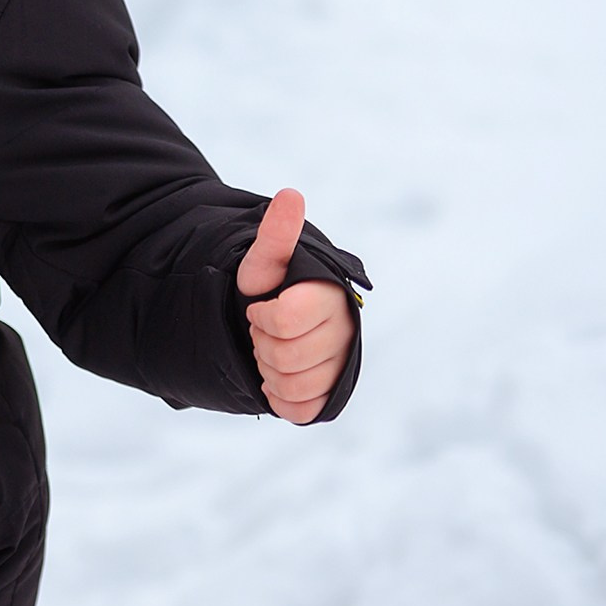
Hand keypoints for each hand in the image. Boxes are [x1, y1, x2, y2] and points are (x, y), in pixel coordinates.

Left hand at [235, 189, 355, 424]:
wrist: (267, 322)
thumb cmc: (265, 289)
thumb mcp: (261, 262)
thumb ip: (276, 234)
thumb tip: (291, 195)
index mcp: (332, 294)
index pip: (285, 320)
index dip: (261, 316)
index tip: (259, 306)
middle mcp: (346, 330)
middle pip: (286, 356)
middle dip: (262, 343)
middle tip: (263, 330)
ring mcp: (342, 365)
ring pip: (292, 385)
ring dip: (268, 370)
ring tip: (270, 349)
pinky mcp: (332, 395)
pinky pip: (300, 410)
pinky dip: (279, 397)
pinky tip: (277, 377)